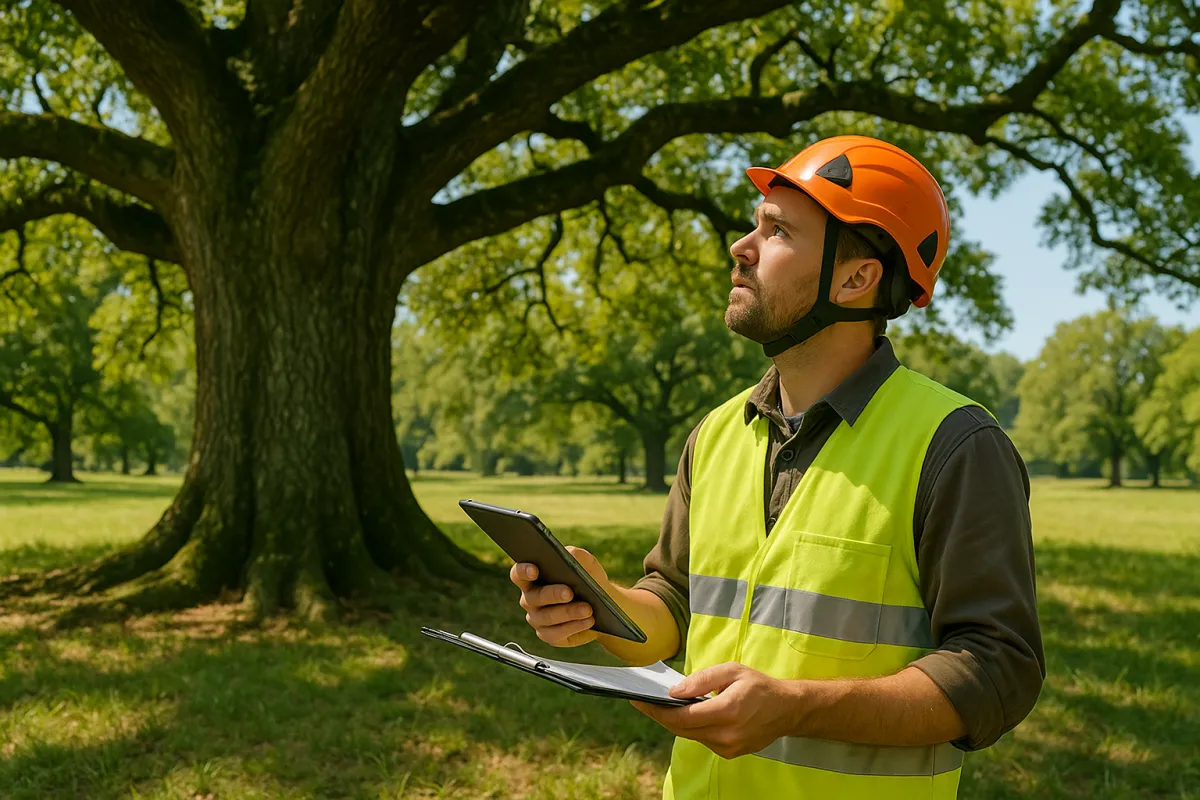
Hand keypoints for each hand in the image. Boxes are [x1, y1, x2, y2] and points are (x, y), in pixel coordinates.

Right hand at [510, 546, 611, 647]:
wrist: (604, 604)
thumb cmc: (590, 580)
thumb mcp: (586, 563)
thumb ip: (576, 555)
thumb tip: (569, 554)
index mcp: (532, 579)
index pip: (518, 574)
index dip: (523, 571)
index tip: (535, 570)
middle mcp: (530, 600)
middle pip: (534, 597)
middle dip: (552, 594)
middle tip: (569, 593)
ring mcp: (537, 619)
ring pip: (547, 617)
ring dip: (568, 613)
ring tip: (587, 609)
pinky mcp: (548, 635)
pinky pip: (555, 634)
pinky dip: (573, 627)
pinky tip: (587, 621)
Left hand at [630, 663, 798, 759]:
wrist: (786, 710)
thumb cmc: (759, 686)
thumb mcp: (731, 671)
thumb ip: (702, 680)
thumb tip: (675, 691)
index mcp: (727, 711)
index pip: (682, 717)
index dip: (657, 710)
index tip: (639, 700)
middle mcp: (726, 734)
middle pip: (681, 729)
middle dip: (660, 715)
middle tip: (643, 702)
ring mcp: (728, 747)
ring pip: (690, 735)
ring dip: (675, 722)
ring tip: (663, 706)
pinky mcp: (729, 752)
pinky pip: (702, 739)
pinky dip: (692, 727)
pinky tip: (687, 715)